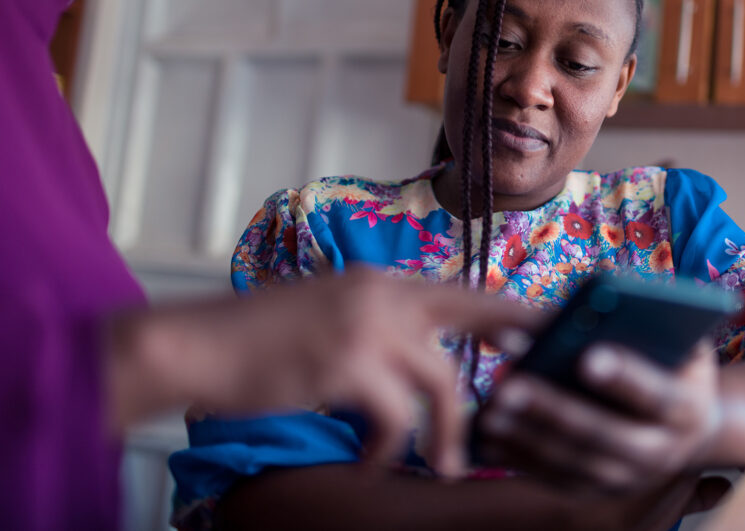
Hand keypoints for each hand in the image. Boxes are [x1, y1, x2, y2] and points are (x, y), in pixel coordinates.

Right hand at [107, 267, 541, 476]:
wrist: (195, 344)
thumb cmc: (257, 337)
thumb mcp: (327, 312)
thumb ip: (375, 324)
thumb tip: (420, 356)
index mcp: (378, 282)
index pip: (458, 292)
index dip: (503, 311)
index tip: (540, 328)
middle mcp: (381, 295)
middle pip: (473, 313)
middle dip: (517, 338)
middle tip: (546, 374)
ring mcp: (367, 327)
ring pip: (442, 380)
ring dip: (450, 431)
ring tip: (449, 465)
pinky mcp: (346, 365)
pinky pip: (395, 418)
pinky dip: (388, 448)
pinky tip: (370, 462)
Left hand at [476, 341, 721, 492]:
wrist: (685, 426)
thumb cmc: (673, 361)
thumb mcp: (675, 335)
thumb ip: (646, 320)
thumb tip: (590, 300)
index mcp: (690, 409)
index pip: (658, 395)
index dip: (625, 377)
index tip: (586, 356)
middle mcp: (664, 453)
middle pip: (606, 435)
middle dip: (555, 410)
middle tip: (512, 386)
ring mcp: (630, 478)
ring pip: (575, 462)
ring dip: (528, 437)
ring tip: (490, 410)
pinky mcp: (599, 491)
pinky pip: (555, 478)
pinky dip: (519, 459)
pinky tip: (487, 436)